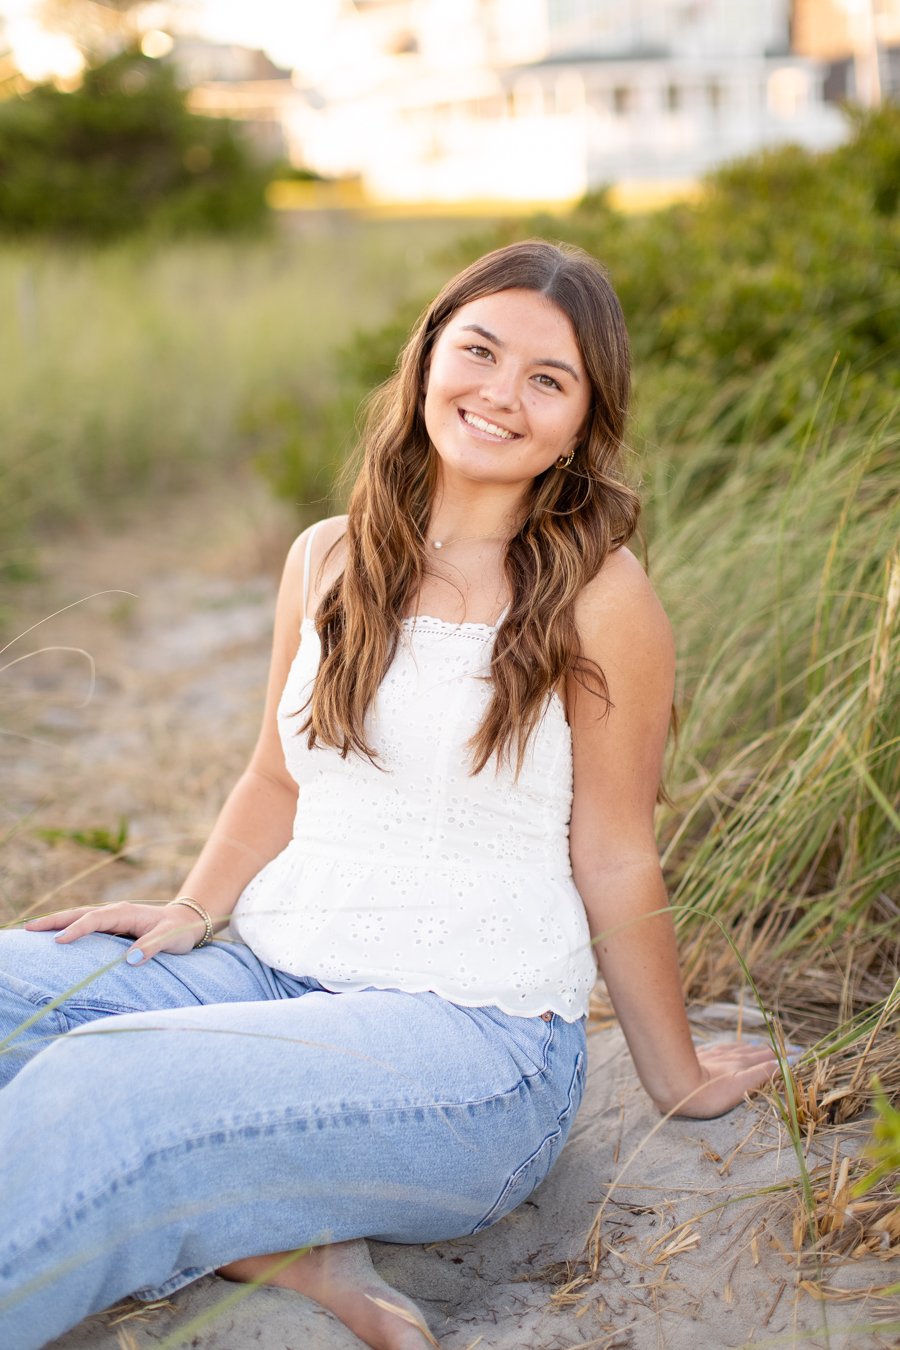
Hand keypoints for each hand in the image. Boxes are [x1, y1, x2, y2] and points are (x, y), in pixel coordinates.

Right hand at [24, 902, 207, 965]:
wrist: (186, 922)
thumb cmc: (178, 931)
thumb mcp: (170, 939)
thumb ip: (152, 947)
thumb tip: (131, 960)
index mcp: (125, 913)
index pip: (96, 919)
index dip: (77, 929)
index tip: (60, 941)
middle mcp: (114, 912)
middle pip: (79, 913)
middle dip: (55, 921)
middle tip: (29, 929)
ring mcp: (111, 918)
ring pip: (79, 917)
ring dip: (56, 923)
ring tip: (32, 930)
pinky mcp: (111, 926)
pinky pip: (85, 925)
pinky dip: (67, 927)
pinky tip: (53, 937)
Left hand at [661, 1040, 783, 1118]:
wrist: (673, 1083)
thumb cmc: (708, 1092)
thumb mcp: (741, 1085)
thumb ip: (762, 1073)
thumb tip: (784, 1063)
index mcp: (740, 1063)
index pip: (765, 1056)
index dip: (780, 1055)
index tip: (795, 1052)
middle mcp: (728, 1055)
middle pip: (751, 1050)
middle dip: (767, 1050)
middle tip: (780, 1049)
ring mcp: (713, 1054)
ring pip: (735, 1048)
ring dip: (749, 1048)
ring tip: (757, 1047)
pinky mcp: (698, 1056)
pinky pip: (720, 1049)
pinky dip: (730, 1048)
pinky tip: (726, 1048)